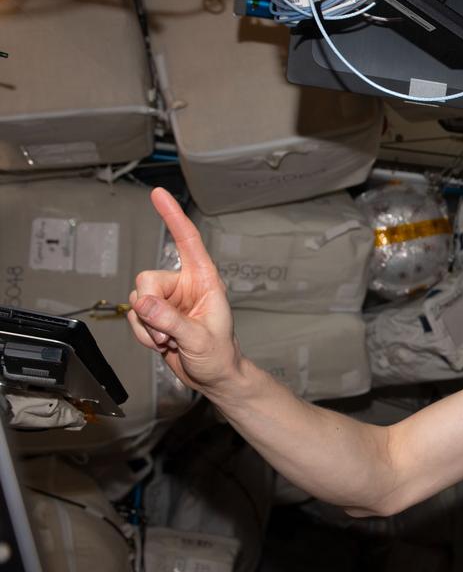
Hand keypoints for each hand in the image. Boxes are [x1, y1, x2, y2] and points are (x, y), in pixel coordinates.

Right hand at [126, 188, 241, 398]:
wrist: (213, 377)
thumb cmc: (219, 356)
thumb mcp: (198, 338)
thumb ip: (170, 320)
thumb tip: (144, 302)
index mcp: (204, 280)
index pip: (187, 241)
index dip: (173, 216)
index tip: (159, 194)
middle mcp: (184, 286)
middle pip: (147, 280)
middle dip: (150, 309)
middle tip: (168, 332)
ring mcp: (168, 301)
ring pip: (137, 302)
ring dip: (148, 327)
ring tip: (171, 340)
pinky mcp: (155, 317)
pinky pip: (134, 318)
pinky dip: (143, 335)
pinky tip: (163, 344)